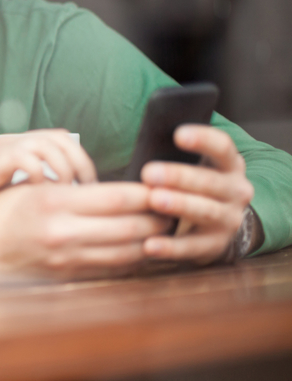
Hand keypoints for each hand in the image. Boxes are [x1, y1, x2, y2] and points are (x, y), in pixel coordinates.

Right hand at [0, 130, 97, 206]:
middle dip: (82, 168)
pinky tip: (41, 196)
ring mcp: (6, 148)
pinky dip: (41, 177)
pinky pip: (29, 160)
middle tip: (88, 195)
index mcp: (23, 145)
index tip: (91, 191)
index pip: (65, 143)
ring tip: (68, 197)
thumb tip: (64, 201)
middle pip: (64, 142)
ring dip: (65, 173)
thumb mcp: (6, 179)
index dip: (83, 164)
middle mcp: (17, 141)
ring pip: (52, 148)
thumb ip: (31, 180)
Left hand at [140, 125, 253, 263]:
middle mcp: (236, 191)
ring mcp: (230, 219)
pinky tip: (150, 245)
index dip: (203, 140)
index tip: (178, 134)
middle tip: (149, 172)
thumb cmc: (194, 185)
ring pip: (206, 211)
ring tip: (154, 200)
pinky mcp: (216, 245)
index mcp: (229, 165)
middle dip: (179, 176)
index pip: (222, 147)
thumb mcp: (195, 165)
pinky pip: (193, 247)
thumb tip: (145, 136)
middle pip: (210, 181)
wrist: (218, 224)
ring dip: (179, 205)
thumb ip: (175, 153)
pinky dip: (171, 247)